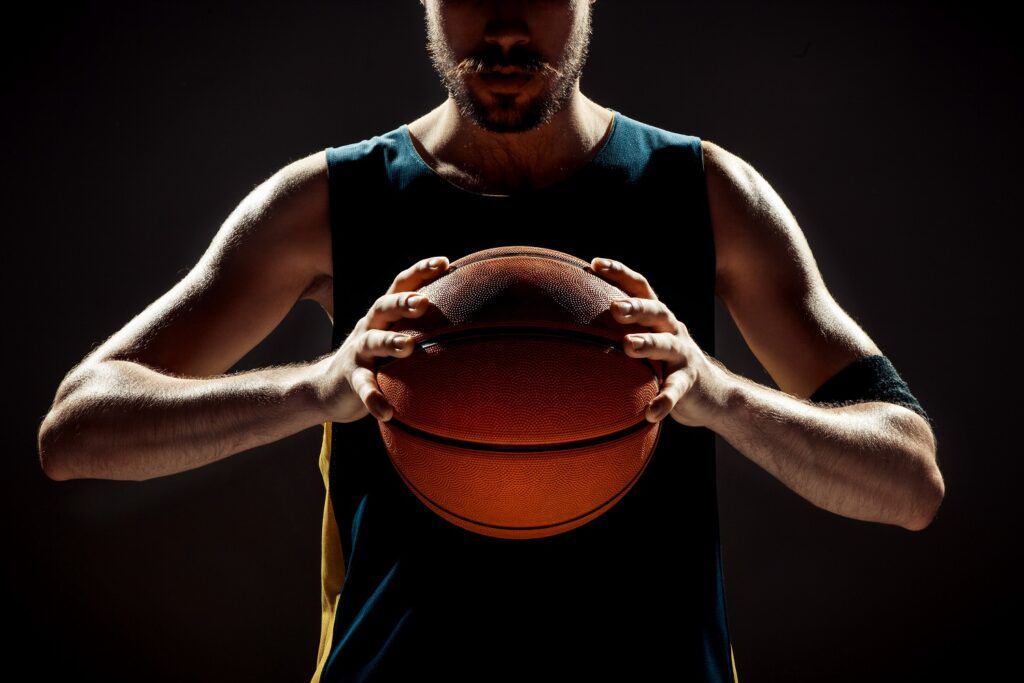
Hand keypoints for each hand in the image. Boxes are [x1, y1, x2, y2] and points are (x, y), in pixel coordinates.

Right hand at [315, 255, 449, 422]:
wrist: (328, 387)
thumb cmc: (377, 358)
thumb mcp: (395, 337)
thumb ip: (422, 327)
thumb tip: (474, 321)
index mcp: (385, 314)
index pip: (402, 284)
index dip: (420, 271)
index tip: (443, 263)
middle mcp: (370, 326)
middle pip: (384, 306)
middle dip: (403, 302)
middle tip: (423, 302)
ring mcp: (359, 353)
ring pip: (372, 341)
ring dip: (389, 342)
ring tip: (407, 347)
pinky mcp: (351, 379)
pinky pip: (363, 387)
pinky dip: (374, 398)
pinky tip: (387, 412)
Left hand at [588, 256, 730, 426]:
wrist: (711, 393)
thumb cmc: (664, 364)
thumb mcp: (645, 343)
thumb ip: (619, 332)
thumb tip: (567, 327)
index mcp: (657, 317)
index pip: (639, 287)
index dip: (620, 273)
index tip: (595, 264)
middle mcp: (672, 330)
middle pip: (656, 311)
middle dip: (636, 307)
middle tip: (615, 308)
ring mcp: (683, 355)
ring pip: (667, 345)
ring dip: (648, 344)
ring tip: (628, 346)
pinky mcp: (690, 382)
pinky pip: (676, 390)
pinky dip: (664, 400)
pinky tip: (651, 412)